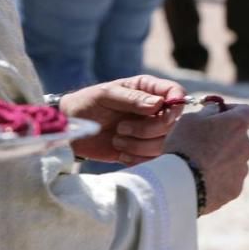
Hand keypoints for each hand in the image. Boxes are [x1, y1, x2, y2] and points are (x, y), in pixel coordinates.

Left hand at [60, 75, 184, 163]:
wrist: (71, 129)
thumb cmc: (87, 104)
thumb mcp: (106, 95)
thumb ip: (132, 98)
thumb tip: (159, 104)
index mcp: (149, 90)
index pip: (177, 93)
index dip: (175, 105)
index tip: (161, 113)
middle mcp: (156, 110)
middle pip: (173, 124)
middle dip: (148, 129)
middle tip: (122, 128)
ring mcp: (152, 131)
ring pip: (164, 144)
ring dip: (139, 145)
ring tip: (117, 139)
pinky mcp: (145, 151)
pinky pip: (153, 159)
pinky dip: (136, 158)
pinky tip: (120, 152)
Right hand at [164, 103, 248, 214]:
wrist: (180, 185)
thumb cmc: (184, 145)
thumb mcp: (191, 119)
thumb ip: (209, 111)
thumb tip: (217, 110)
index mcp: (238, 126)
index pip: (248, 112)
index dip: (235, 111)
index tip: (220, 114)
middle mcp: (247, 147)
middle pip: (240, 138)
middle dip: (225, 138)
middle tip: (202, 142)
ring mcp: (243, 170)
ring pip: (235, 160)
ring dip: (222, 159)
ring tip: (197, 165)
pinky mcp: (236, 189)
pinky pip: (229, 179)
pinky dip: (218, 178)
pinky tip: (199, 180)